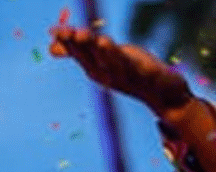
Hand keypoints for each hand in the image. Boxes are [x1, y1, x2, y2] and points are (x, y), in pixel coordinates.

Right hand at [49, 16, 192, 117]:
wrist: (164, 96)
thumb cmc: (132, 73)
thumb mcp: (103, 61)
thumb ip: (81, 52)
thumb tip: (50, 47)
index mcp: (96, 68)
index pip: (78, 52)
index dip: (67, 42)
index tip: (54, 30)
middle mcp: (109, 74)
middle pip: (94, 57)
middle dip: (83, 45)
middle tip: (73, 33)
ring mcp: (129, 76)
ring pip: (116, 63)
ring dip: (108, 53)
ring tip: (101, 40)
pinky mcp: (149, 75)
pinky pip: (141, 69)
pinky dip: (135, 63)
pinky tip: (128, 53)